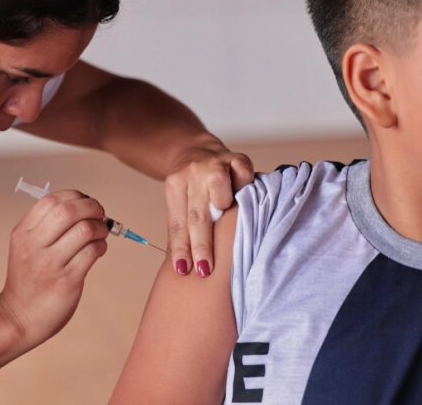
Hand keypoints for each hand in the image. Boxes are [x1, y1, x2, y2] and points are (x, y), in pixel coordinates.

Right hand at [0, 190, 108, 346]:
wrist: (18, 317)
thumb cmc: (28, 280)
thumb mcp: (26, 247)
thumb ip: (47, 227)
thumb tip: (83, 208)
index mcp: (23, 232)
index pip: (51, 200)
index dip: (75, 196)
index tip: (85, 203)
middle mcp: (34, 245)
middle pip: (69, 210)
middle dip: (92, 207)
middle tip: (100, 214)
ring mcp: (50, 263)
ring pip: (84, 230)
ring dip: (100, 228)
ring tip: (101, 235)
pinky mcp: (67, 280)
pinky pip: (92, 252)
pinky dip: (101, 246)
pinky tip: (99, 250)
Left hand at [164, 137, 252, 276]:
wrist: (197, 151)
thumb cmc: (190, 187)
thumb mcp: (179, 202)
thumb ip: (183, 226)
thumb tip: (185, 267)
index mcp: (174, 186)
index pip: (177, 223)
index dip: (181, 247)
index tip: (183, 270)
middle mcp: (193, 174)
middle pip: (197, 214)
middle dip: (202, 244)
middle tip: (206, 269)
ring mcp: (215, 164)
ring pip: (219, 189)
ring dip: (223, 208)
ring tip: (227, 223)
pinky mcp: (237, 158)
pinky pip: (244, 176)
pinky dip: (245, 189)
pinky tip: (247, 200)